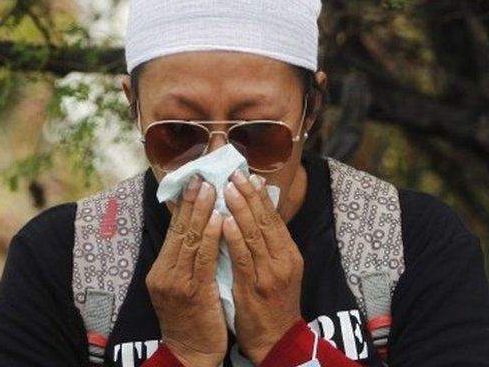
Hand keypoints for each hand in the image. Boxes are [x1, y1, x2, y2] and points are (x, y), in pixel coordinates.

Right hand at [146, 177, 226, 366]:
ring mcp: (176, 282)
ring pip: (190, 240)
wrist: (190, 354)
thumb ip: (187, 260)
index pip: (174, 230)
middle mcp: (164, 272)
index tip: (194, 181)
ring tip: (212, 189)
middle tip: (202, 176)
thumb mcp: (182, 287)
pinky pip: (203, 259)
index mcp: (161, 269)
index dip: (184, 205)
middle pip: (179, 229)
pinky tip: (219, 219)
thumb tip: (197, 230)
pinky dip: (210, 237)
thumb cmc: (192, 321)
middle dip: (192, 201)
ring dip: (202, 212)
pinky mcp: (192, 293)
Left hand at [223, 171, 303, 364]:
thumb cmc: (272, 304)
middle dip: (249, 195)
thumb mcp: (277, 271)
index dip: (259, 196)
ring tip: (226, 189)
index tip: (247, 175)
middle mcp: (283, 260)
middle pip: (265, 221)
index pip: (274, 218)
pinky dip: (234, 238)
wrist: (277, 340)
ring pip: (254, 235)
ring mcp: (270, 274)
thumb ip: (267, 245)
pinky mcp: (255, 287)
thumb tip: (254, 215)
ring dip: (240, 210)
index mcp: (289, 254)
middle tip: (234, 173)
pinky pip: (243, 258)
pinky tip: (224, 222)